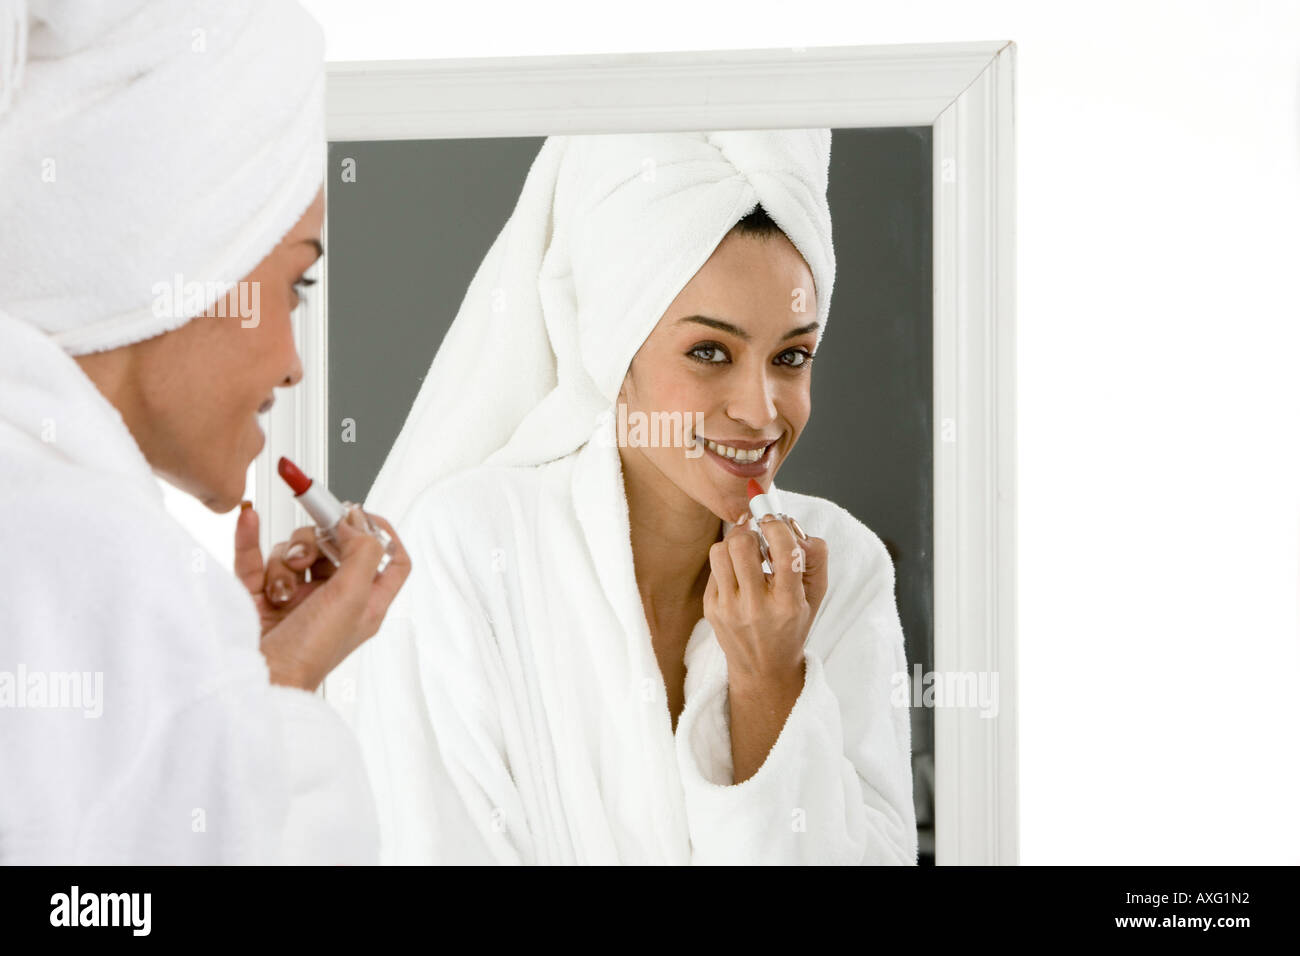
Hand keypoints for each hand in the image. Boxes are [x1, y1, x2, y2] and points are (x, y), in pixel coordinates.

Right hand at [234, 502, 411, 690]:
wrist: (259, 680)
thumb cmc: (309, 654)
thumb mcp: (353, 598)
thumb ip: (363, 553)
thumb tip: (358, 521)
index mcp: (366, 603)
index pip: (390, 561)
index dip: (381, 534)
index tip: (361, 514)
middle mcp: (334, 600)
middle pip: (334, 548)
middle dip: (318, 542)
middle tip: (309, 552)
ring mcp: (296, 599)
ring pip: (294, 553)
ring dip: (285, 559)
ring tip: (281, 586)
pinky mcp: (260, 598)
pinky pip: (256, 558)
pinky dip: (251, 539)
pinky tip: (249, 521)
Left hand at [704, 513, 829, 686]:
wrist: (763, 669)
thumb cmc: (792, 626)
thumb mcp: (816, 596)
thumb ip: (815, 557)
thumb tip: (793, 526)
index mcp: (788, 603)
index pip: (783, 552)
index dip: (777, 526)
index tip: (774, 519)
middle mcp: (757, 607)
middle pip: (742, 545)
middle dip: (751, 532)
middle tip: (758, 537)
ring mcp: (730, 609)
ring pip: (720, 552)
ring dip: (734, 544)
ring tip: (746, 554)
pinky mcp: (711, 609)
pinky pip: (713, 568)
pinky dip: (726, 563)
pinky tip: (739, 575)